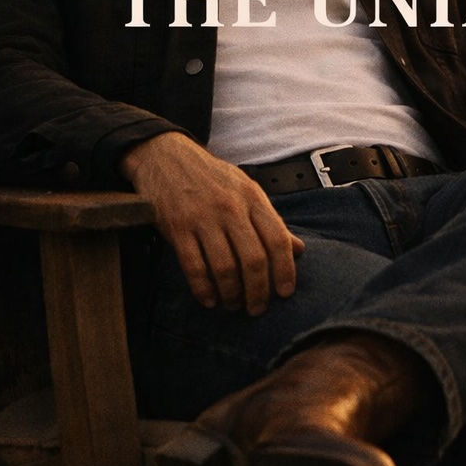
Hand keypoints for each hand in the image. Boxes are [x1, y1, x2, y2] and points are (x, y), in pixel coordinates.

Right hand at [120, 132, 303, 314]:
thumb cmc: (211, 177)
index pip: (278, 239)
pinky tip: (209, 300)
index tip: (285, 293)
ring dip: (232, 294)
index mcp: (252, 198)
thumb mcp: (247, 190)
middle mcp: (230, 207)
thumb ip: (271, 221)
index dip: (285, 270)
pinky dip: (203, 289)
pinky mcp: (177, 227)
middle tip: (257, 308)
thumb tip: (299, 250)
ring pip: (224, 268)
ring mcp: (203, 217)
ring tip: (233, 304)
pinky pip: (194, 267)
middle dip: (259, 291)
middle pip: (253, 259)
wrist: (166, 156)